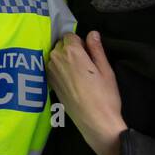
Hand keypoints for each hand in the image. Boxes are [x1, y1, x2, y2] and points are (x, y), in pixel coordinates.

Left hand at [47, 32, 126, 154]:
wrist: (94, 121)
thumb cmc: (105, 95)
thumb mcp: (105, 70)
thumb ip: (97, 49)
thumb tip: (92, 33)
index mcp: (72, 52)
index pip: (70, 35)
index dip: (80, 43)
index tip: (88, 54)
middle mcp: (56, 58)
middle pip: (61, 44)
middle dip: (71, 50)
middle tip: (85, 65)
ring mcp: (50, 70)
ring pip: (55, 55)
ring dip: (64, 59)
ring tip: (77, 74)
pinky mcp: (48, 82)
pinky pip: (52, 67)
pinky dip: (59, 69)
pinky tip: (70, 81)